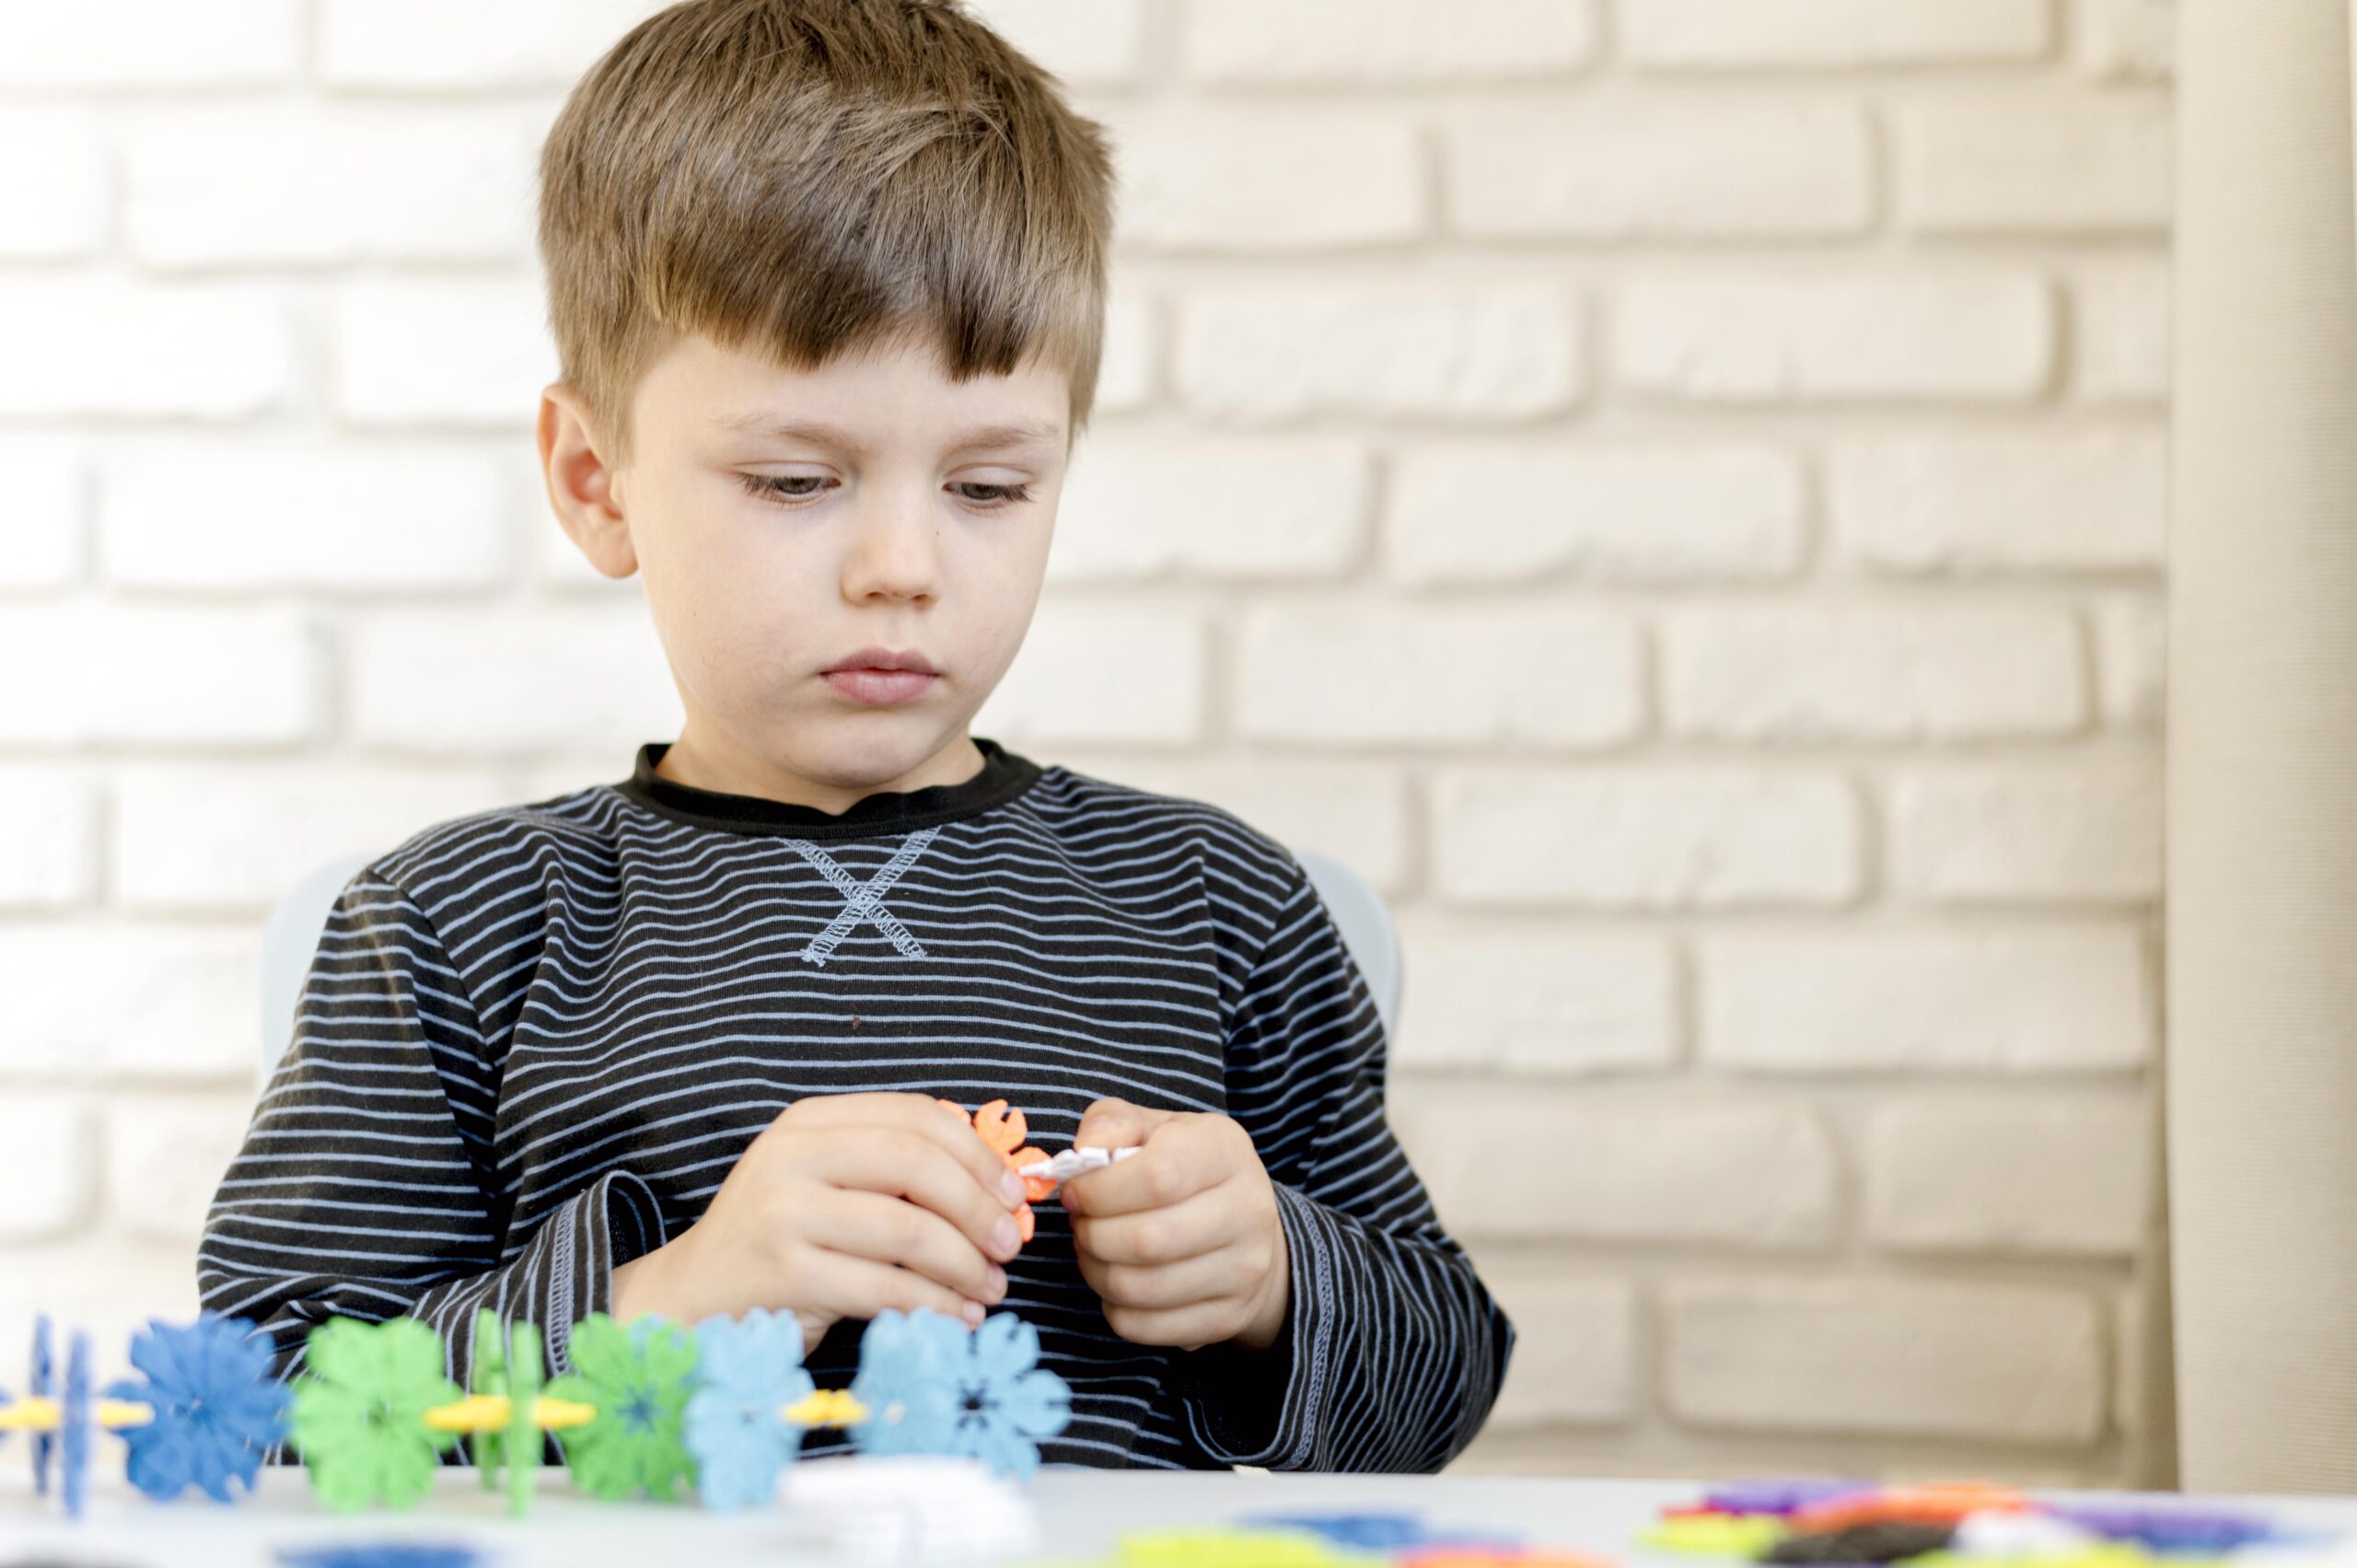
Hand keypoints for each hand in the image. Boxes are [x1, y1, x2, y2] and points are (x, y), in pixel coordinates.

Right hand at [610, 1093, 1029, 1354]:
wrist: (691, 1299)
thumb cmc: (781, 1242)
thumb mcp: (829, 1184)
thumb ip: (895, 1173)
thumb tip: (999, 1187)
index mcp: (811, 1122)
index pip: (914, 1116)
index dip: (977, 1154)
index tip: (1014, 1192)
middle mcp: (793, 1156)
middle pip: (916, 1165)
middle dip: (978, 1207)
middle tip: (1009, 1245)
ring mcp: (784, 1213)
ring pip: (907, 1231)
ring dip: (965, 1265)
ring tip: (991, 1288)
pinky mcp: (784, 1274)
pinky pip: (884, 1287)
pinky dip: (935, 1304)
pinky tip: (957, 1317)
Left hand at [1059, 1098, 1289, 1352]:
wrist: (1249, 1226)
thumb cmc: (1186, 1169)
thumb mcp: (1154, 1129)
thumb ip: (1111, 1125)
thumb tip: (1081, 1156)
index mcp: (1226, 1151)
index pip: (1155, 1177)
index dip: (1098, 1191)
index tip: (1075, 1193)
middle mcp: (1247, 1210)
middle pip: (1146, 1241)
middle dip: (1092, 1235)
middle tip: (1082, 1225)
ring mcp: (1244, 1270)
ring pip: (1139, 1288)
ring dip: (1096, 1271)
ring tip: (1094, 1250)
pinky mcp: (1229, 1317)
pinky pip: (1145, 1327)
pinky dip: (1114, 1308)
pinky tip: (1117, 1281)